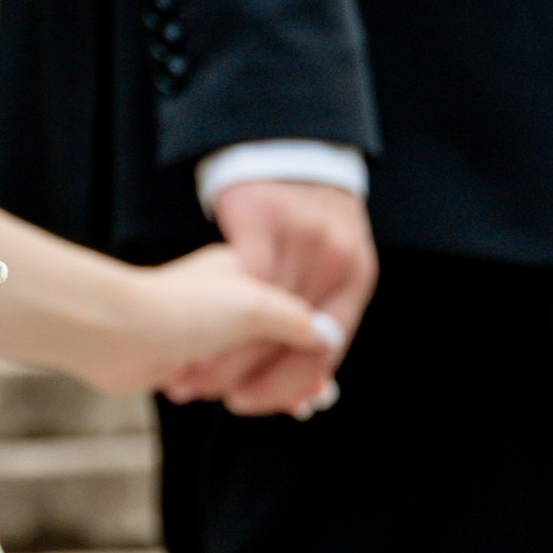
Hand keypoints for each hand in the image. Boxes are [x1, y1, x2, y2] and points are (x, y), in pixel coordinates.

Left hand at [86, 246, 344, 411]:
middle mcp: (227, 296)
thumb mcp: (254, 305)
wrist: (112, 331)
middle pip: (275, 335)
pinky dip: (240, 389)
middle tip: (316, 397)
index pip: (294, 306)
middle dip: (294, 366)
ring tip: (294, 407)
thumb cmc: (181, 309)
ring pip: (249, 360)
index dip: (313, 340)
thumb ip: (295, 320)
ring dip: (267, 383)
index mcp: (246, 271)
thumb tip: (325, 336)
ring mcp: (206, 327)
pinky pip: (223, 376)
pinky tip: (251, 402)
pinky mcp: (185, 355)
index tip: (325, 371)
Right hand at [165, 178, 377, 417]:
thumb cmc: (297, 224)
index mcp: (356, 277)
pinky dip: (219, 318)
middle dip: (259, 379)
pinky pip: (243, 287)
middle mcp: (337, 260)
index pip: (328, 349)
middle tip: (227, 400)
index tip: (258, 402)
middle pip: (297, 338)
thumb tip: (314, 397)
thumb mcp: (321, 271)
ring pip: (266, 318)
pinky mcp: (263, 221)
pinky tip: (196, 337)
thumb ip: (313, 327)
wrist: (283, 150)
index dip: (292, 384)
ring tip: (199, 380)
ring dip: (230, 358)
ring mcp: (302, 239)